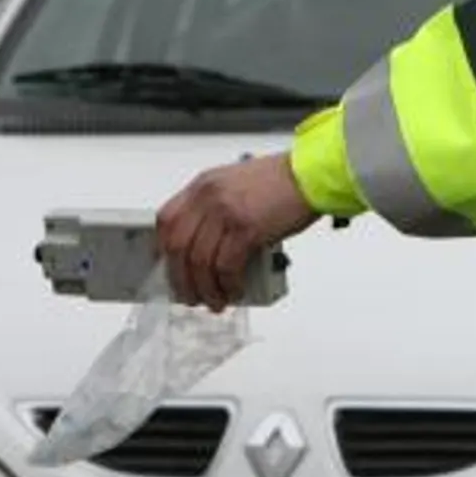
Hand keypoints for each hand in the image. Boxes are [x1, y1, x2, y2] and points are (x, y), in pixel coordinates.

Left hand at [156, 153, 319, 312]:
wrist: (312, 175)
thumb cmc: (283, 181)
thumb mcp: (236, 184)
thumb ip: (216, 207)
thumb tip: (208, 244)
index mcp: (203, 185)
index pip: (167, 219)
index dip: (163, 249)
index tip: (169, 267)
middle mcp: (209, 197)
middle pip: (178, 246)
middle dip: (180, 278)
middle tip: (189, 295)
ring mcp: (226, 212)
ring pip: (200, 262)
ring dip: (205, 288)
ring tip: (214, 300)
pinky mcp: (246, 229)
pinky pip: (226, 267)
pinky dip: (227, 285)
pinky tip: (233, 291)